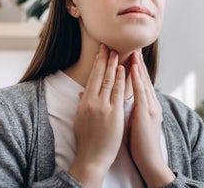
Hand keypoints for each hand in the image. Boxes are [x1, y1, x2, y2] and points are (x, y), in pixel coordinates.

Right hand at [69, 44, 124, 186]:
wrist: (92, 156)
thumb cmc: (87, 139)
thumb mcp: (80, 120)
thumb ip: (82, 104)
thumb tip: (82, 93)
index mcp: (84, 103)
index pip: (92, 78)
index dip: (97, 64)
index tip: (100, 53)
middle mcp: (92, 102)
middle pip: (100, 76)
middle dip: (104, 60)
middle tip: (108, 46)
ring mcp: (104, 107)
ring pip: (109, 81)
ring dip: (113, 66)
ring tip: (117, 53)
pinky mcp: (114, 113)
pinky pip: (119, 92)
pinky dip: (121, 79)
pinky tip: (123, 70)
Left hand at [129, 50, 174, 186]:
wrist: (150, 159)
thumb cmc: (139, 143)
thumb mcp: (135, 123)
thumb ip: (130, 111)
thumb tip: (120, 103)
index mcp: (148, 106)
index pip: (141, 85)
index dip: (136, 71)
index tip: (130, 58)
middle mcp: (151, 103)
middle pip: (144, 80)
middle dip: (139, 63)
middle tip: (133, 48)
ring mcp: (151, 107)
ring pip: (143, 82)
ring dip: (138, 66)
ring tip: (133, 51)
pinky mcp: (147, 113)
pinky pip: (141, 92)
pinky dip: (137, 79)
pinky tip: (133, 68)